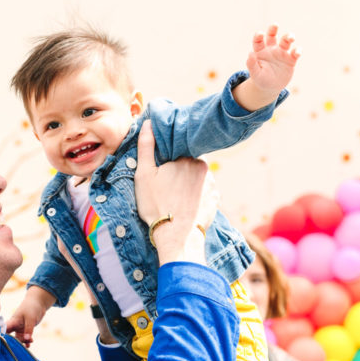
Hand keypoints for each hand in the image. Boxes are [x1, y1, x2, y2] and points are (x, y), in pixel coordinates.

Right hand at [6, 286, 54, 345]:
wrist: (38, 303)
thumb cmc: (31, 307)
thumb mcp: (31, 318)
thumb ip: (28, 329)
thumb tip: (26, 339)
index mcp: (13, 321)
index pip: (4, 329)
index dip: (1, 335)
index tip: (1, 342)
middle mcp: (15, 326)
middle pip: (10, 336)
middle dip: (12, 342)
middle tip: (16, 347)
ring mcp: (20, 328)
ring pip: (18, 338)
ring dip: (23, 341)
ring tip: (30, 340)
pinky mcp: (25, 329)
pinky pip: (25, 338)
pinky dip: (27, 341)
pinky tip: (29, 344)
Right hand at [135, 121, 218, 263]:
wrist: (177, 237)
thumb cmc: (157, 205)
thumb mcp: (144, 174)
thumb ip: (146, 147)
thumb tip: (148, 123)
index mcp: (188, 157)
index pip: (181, 148)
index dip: (171, 156)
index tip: (163, 168)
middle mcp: (205, 167)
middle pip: (191, 162)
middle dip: (181, 169)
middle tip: (167, 185)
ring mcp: (212, 185)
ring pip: (198, 177)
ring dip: (190, 183)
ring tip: (175, 197)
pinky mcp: (215, 201)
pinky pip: (205, 192)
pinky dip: (197, 196)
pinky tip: (186, 205)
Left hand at [233, 24, 300, 109]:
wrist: (271, 88)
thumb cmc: (261, 79)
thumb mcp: (255, 74)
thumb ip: (251, 64)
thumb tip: (250, 54)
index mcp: (260, 51)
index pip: (258, 40)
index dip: (258, 36)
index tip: (260, 34)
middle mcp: (271, 49)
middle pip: (272, 35)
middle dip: (273, 29)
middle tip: (275, 25)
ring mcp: (281, 53)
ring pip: (286, 41)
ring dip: (289, 37)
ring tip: (291, 38)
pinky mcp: (291, 59)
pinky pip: (295, 53)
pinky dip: (297, 51)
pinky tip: (296, 52)